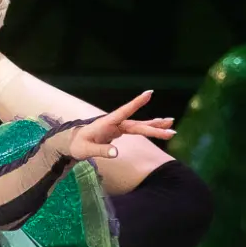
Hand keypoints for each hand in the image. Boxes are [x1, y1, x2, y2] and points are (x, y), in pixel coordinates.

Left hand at [54, 90, 176, 162]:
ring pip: (140, 125)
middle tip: (171, 129)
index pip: (124, 111)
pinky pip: (138, 129)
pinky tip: (161, 127)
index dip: (136, 103)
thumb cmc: (78, 144)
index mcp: (107, 122)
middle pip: (138, 124)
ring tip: (171, 123)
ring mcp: (120, 126)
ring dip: (155, 126)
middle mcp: (116, 122)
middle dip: (154, 127)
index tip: (149, 93)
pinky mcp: (121, 130)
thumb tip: (116, 153)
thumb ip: (100, 150)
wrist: (74, 142)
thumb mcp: (85, 150)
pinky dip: (149, 129)